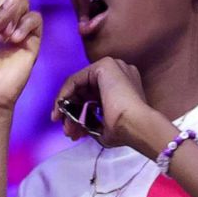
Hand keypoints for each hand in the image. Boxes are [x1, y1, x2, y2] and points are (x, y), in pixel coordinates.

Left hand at [50, 57, 171, 155]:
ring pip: (79, 85)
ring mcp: (113, 67)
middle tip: (68, 130)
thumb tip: (75, 126)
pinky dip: (65, 94)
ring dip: (67, 106)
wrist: (136, 126)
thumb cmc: (126, 131)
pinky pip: (76, 79)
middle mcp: (120, 73)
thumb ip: (91, 121)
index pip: (94, 96)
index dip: (80, 113)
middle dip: (72, 112)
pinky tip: (61, 110)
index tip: (72, 130)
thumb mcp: (105, 127)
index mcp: (124, 87)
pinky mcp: (104, 65)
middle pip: (85, 91)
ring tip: (65, 127)